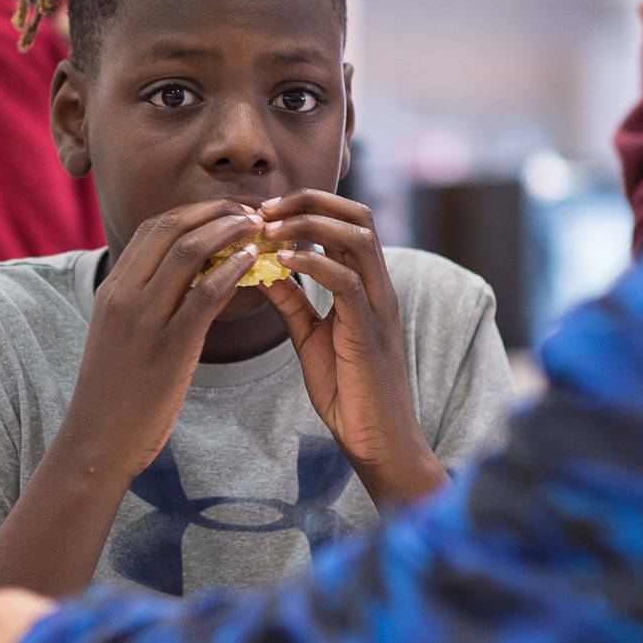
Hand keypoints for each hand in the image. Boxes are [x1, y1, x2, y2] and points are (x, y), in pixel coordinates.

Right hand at [63, 202, 264, 479]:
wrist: (97, 440)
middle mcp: (123, 294)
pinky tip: (253, 262)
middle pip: (172, 227)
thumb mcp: (122, 334)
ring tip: (259, 228)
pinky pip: (205, 294)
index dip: (195, 210)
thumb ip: (148, 301)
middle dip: (216, 210)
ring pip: (190, 251)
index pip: (153, 227)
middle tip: (252, 211)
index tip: (227, 209)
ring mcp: (144, 319)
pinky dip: (233, 269)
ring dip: (230, 231)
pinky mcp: (170, 347)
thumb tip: (198, 275)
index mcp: (111, 288)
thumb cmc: (115, 391)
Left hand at [257, 190, 441, 503]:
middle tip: (264, 208)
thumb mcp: (310, 337)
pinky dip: (313, 263)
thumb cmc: (347, 391)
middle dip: (309, 200)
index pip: (347, 220)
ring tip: (269, 228)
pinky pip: (347, 281)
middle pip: (357, 214)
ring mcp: (379, 305)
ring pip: (358, 236)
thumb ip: (292, 302)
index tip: (264, 210)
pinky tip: (281, 261)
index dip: (307, 205)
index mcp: (366, 284)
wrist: (376, 441)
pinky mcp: (370, 329)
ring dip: (310, 223)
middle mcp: (379, 286)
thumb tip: (263, 269)